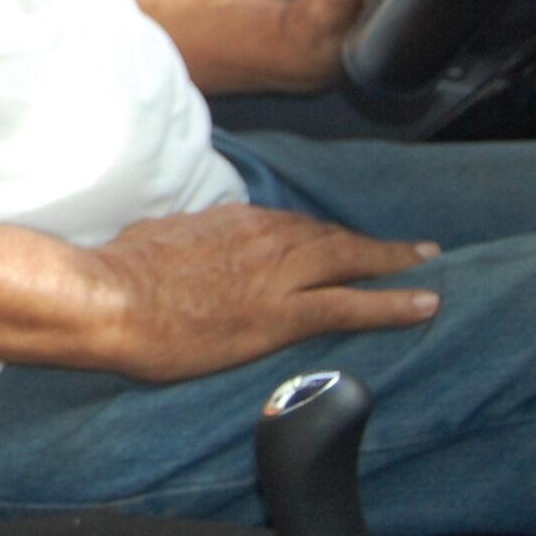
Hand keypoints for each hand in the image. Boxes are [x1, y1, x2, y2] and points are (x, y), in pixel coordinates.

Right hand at [90, 204, 438, 382]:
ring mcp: (276, 275)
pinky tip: (424, 303)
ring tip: (422, 266)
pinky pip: (351, 305)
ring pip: (349, 261)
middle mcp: (262, 239)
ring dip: (391, 262)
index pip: (290, 225)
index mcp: (230, 221)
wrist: (111, 300)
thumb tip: (188, 243)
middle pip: (330, 237)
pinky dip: (393, 302)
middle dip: (373, 244)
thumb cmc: (118, 271)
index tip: (338, 239)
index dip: (321, 233)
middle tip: (413, 248)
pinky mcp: (282, 314)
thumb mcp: (156, 237)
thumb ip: (188, 239)